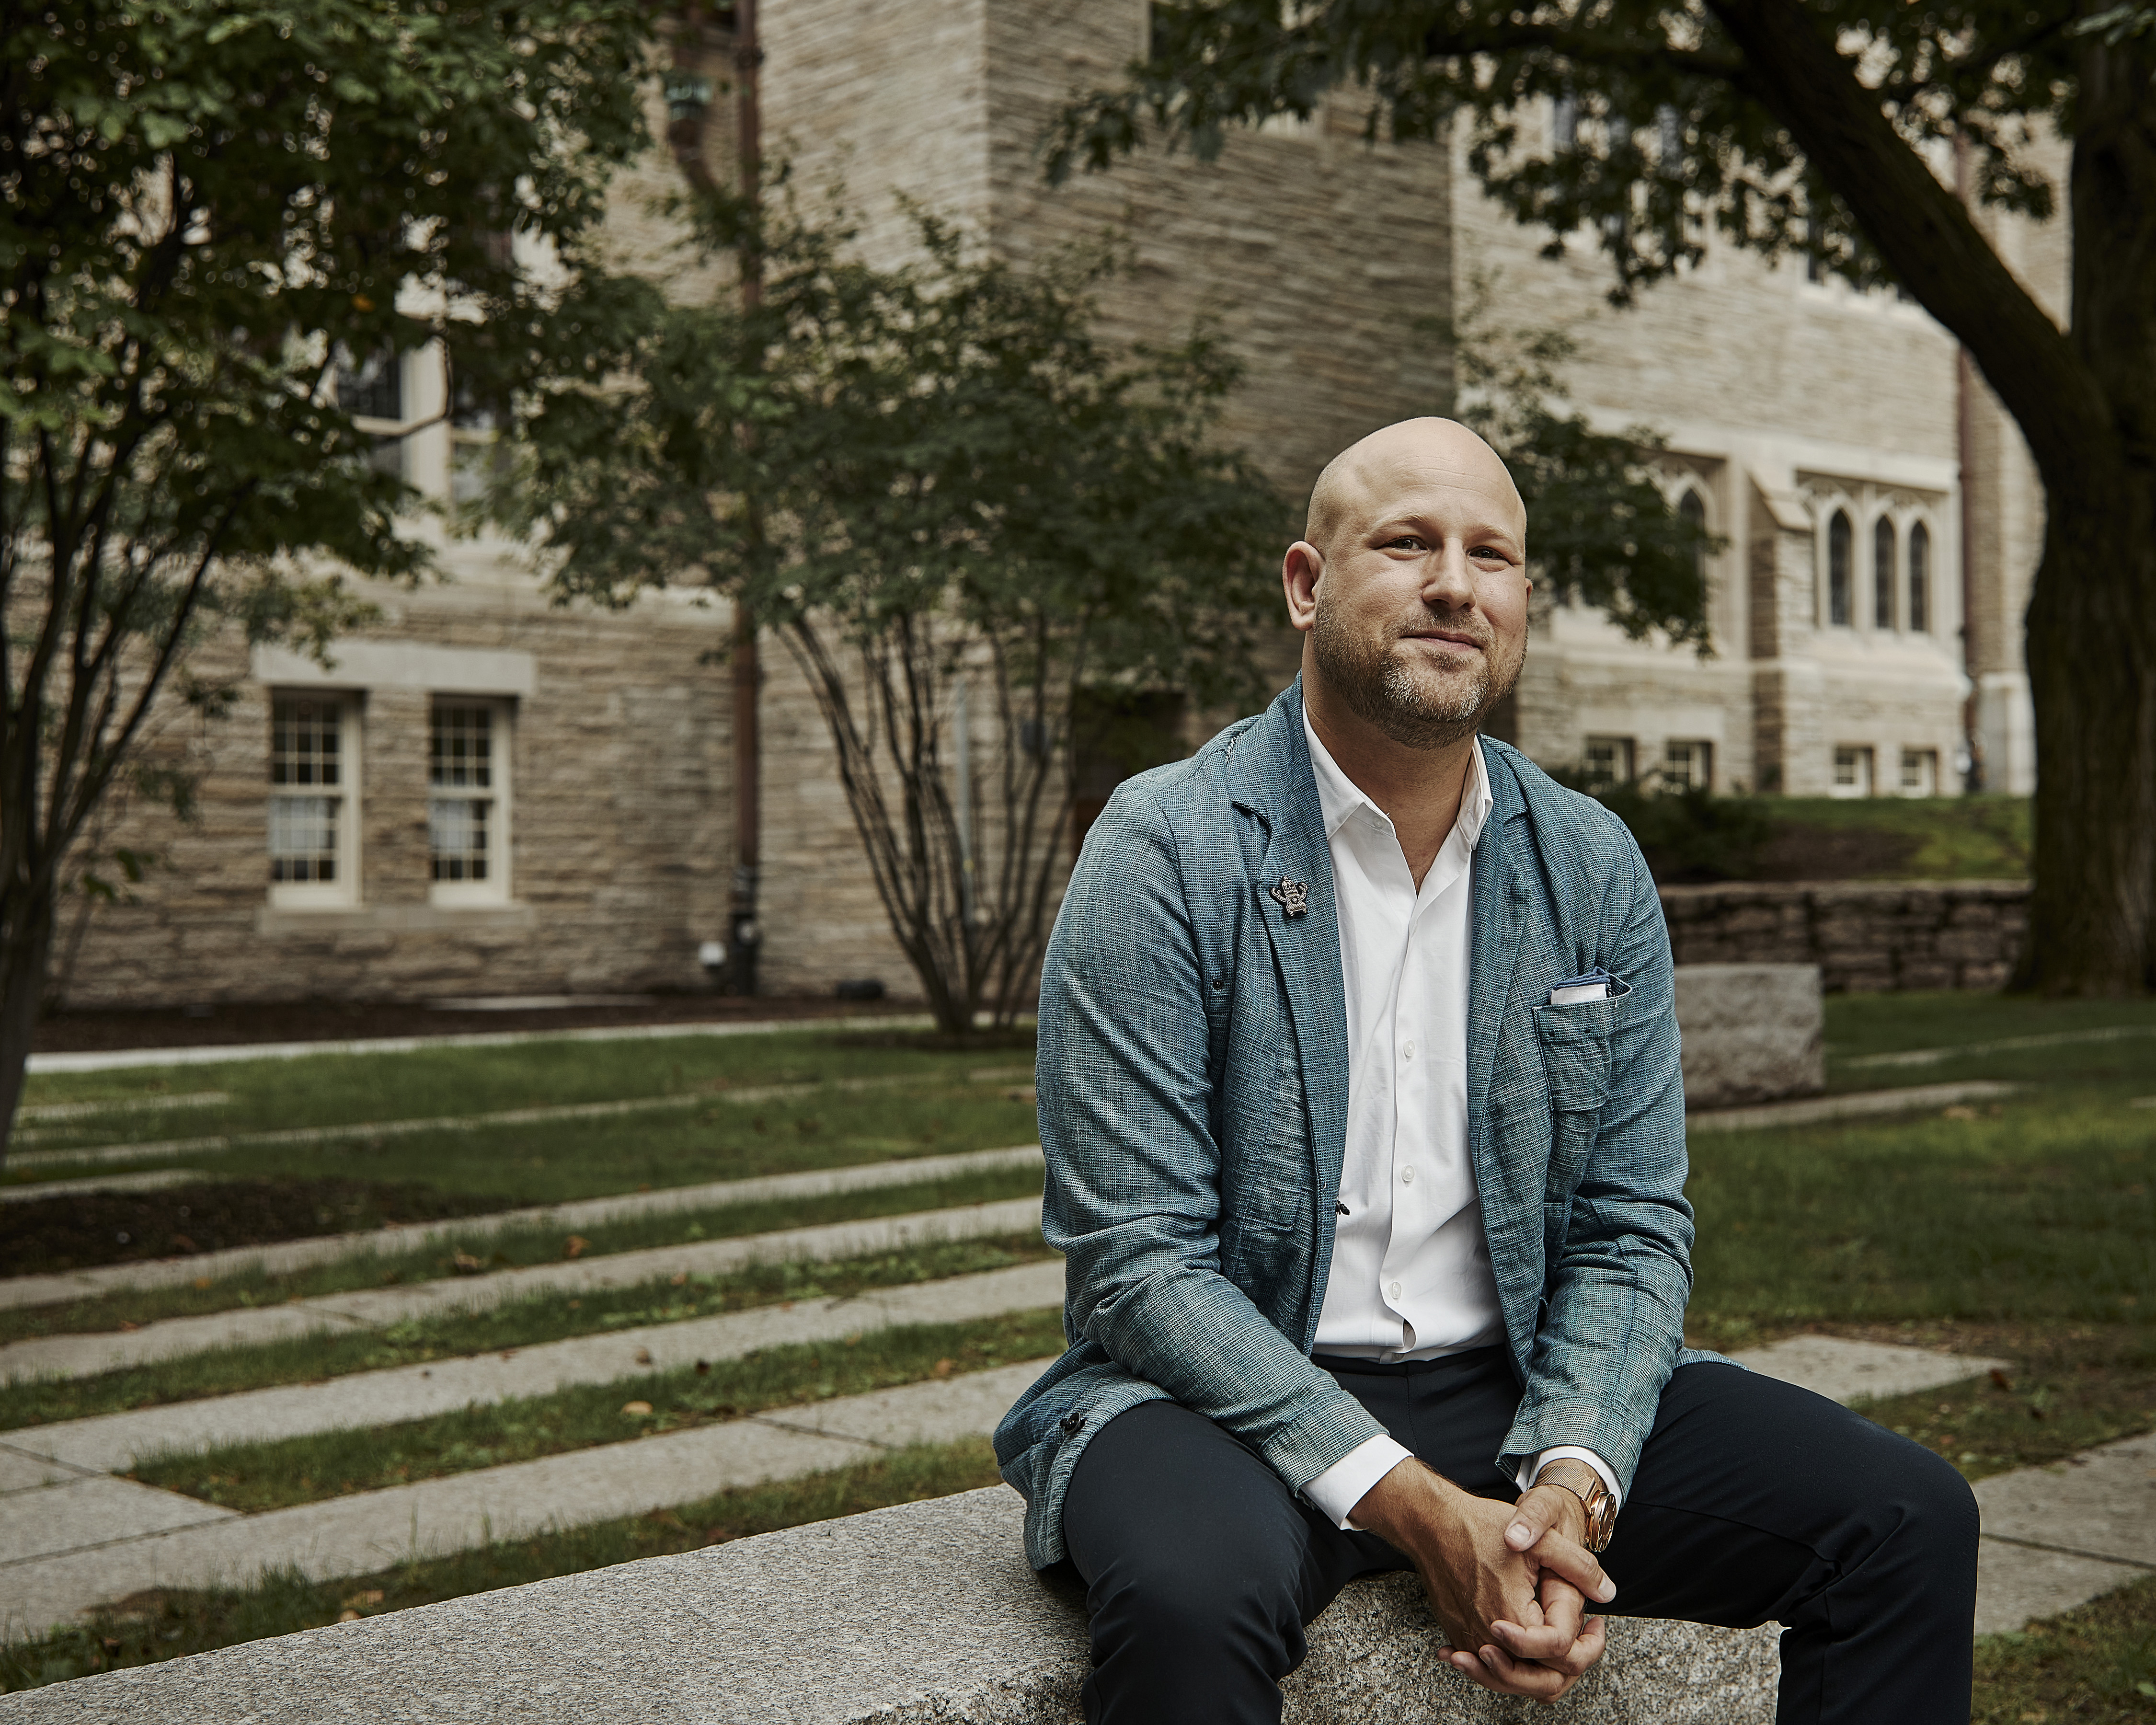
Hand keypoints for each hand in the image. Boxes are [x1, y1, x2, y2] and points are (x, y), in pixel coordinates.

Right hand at [1349, 1460, 1613, 1702]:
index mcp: (1514, 1619)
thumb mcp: (1540, 1539)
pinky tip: (1525, 1642)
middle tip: (1586, 1637)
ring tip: (1560, 1641)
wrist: (1429, 1523)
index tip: (1597, 1623)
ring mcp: (1469, 1640)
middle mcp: (1488, 1639)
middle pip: (1541, 1683)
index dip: (1590, 1645)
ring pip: (1515, 1680)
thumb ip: (1578, 1567)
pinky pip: (1490, 1666)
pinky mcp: (1458, 1635)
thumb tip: (1608, 1592)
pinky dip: (1512, 1662)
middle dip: (1570, 1666)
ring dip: (1541, 1668)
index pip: (1563, 1656)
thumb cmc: (1479, 1527)